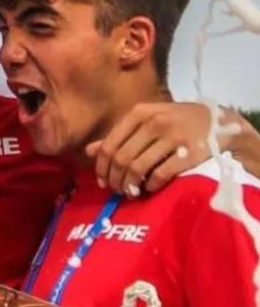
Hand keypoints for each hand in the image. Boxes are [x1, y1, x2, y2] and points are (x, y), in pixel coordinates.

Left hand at [86, 102, 238, 195]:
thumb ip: (118, 135)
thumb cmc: (174, 121)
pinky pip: (160, 174)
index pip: (110, 144)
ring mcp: (172, 136)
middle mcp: (153, 122)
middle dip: (115, 179)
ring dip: (130, 185)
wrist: (217, 122)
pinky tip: (149, 189)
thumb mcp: (145, 121)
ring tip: (130, 192)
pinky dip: (151, 186)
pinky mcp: (189, 152)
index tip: (102, 181)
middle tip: (116, 190)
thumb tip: (89, 151)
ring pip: (138, 168)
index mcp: (138, 113)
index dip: (102, 166)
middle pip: (122, 158)